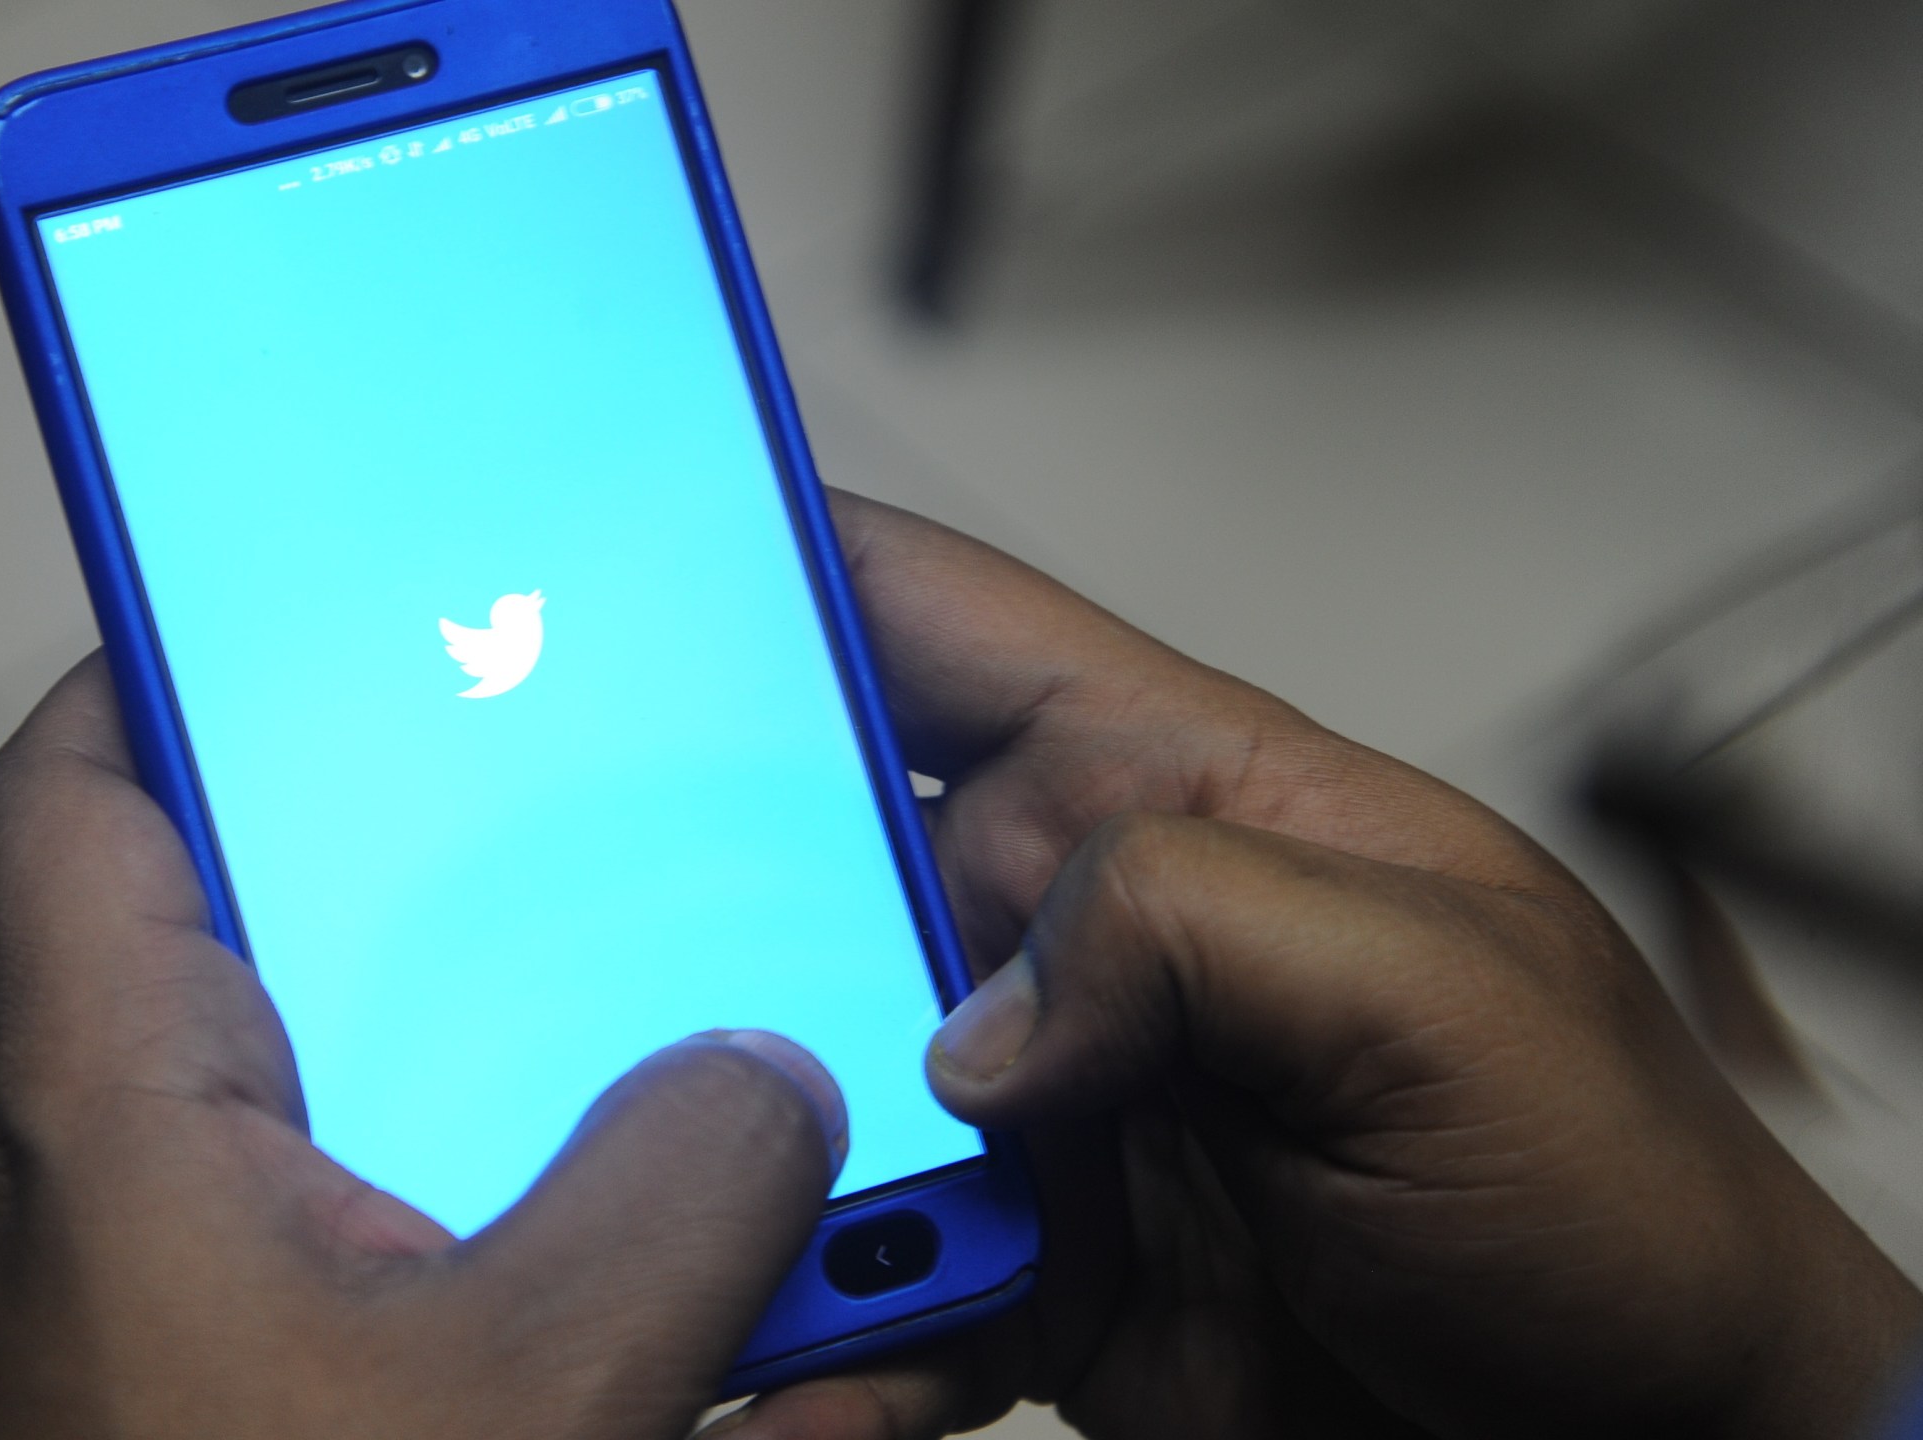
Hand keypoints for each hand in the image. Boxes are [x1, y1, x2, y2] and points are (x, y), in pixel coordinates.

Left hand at [0, 656, 847, 1438]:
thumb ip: (674, 1198)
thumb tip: (763, 1078)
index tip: (325, 600)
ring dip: (564, 1135)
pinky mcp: (267, 1395)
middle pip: (290, 947)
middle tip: (645, 856)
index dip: (177, 664)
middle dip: (482, 913)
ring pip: (387, 1135)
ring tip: (742, 1132)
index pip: (76, 797)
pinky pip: (426, 1281)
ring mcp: (196, 1300)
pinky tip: (727, 1363)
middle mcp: (132, 1186)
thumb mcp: (529, 1388)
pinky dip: (558, 1287)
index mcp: (118, 1110)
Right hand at [715, 494, 1920, 1439]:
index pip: (939, 627)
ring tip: (675, 1230)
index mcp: (1173, 793)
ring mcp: (1045, 1107)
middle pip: (813, 864)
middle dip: (688, 906)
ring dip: (736, 1158)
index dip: (776, 566)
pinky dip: (822, 1346)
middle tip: (567, 961)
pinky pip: (875, 1288)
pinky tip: (793, 1388)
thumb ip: (1197, 924)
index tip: (618, 563)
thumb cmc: (1612, 1193)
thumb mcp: (1441, 995)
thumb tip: (977, 1019)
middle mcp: (1081, 935)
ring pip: (809, 1089)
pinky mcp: (1031, 1267)